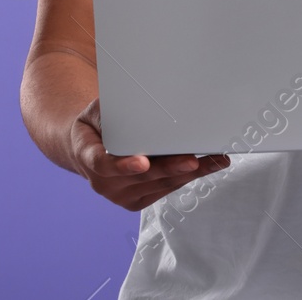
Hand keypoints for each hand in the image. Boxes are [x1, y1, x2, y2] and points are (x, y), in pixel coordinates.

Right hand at [69, 98, 230, 211]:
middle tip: (192, 160)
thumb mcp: (100, 110)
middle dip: (169, 168)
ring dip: (188, 173)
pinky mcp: (136, 200)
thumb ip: (118, 110)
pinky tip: (207, 166)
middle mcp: (103, 181)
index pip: (102, 163)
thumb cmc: (99, 125)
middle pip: (141, 177)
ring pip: (159, 185)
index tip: (142, 162)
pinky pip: (165, 190)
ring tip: (213, 160)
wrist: (89, 148)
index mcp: (88, 155)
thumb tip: (148, 102)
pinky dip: (187, 177)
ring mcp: (120, 194)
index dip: (123, 165)